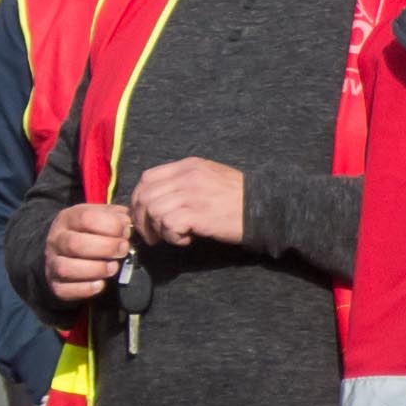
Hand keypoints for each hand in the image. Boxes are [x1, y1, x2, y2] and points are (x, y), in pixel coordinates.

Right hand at [45, 203, 131, 302]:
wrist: (67, 249)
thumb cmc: (93, 231)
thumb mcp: (103, 215)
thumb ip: (117, 216)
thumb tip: (128, 224)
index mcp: (69, 218)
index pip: (86, 219)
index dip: (111, 226)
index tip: (126, 232)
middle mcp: (56, 240)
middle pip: (75, 244)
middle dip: (106, 248)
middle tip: (123, 250)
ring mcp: (53, 263)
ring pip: (66, 268)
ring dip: (96, 269)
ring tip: (113, 267)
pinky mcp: (55, 284)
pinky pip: (64, 290)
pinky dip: (85, 289)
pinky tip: (101, 284)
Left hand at [129, 159, 246, 248]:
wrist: (266, 207)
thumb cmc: (239, 197)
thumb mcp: (210, 177)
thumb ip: (184, 181)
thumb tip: (157, 200)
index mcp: (189, 166)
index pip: (147, 178)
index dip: (138, 199)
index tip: (143, 216)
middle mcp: (188, 176)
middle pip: (145, 196)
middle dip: (142, 220)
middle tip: (152, 236)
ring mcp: (192, 194)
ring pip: (154, 212)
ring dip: (159, 230)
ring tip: (174, 237)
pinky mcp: (198, 213)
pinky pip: (169, 225)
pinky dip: (173, 237)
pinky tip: (186, 239)